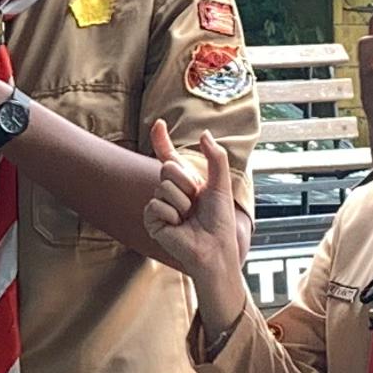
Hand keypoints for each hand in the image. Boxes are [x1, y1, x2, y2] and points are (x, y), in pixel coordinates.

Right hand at [140, 121, 252, 288]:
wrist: (214, 249)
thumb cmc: (220, 221)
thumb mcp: (220, 185)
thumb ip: (215, 157)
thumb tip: (204, 134)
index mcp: (187, 183)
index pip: (170, 158)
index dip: (162, 140)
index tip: (158, 123)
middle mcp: (172, 192)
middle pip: (167, 168)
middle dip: (185, 182)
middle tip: (195, 201)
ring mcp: (161, 206)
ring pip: (163, 187)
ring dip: (182, 202)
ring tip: (189, 218)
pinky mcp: (152, 221)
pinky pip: (156, 205)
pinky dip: (171, 214)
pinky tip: (178, 226)